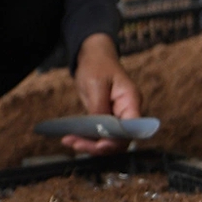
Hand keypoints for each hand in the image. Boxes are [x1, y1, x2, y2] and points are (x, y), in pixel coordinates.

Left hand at [64, 32, 142, 153]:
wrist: (93, 55)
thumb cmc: (97, 64)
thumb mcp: (95, 83)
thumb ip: (99, 107)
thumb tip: (99, 130)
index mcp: (131, 101)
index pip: (131, 129)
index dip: (117, 141)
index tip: (99, 145)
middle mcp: (127, 112)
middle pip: (120, 139)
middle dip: (99, 146)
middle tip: (76, 145)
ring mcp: (117, 116)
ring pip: (108, 140)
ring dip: (90, 145)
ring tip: (69, 141)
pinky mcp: (106, 119)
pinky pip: (99, 135)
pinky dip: (86, 139)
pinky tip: (71, 138)